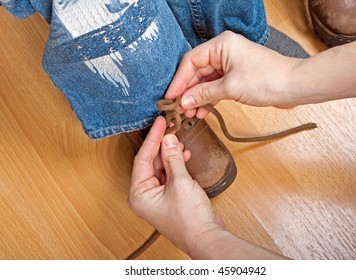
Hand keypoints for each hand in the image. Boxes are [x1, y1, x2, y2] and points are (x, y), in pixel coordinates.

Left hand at [128, 116, 224, 253]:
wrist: (206, 237)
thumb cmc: (189, 219)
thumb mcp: (180, 182)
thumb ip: (173, 158)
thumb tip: (168, 139)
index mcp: (139, 193)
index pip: (142, 158)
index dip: (152, 138)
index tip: (159, 122)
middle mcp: (144, 194)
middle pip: (150, 162)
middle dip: (162, 145)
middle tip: (170, 128)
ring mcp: (157, 196)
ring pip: (161, 167)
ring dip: (170, 154)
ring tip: (179, 141)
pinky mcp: (169, 196)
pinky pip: (169, 174)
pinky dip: (176, 164)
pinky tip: (184, 155)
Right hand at [165, 31, 300, 118]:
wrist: (293, 87)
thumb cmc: (268, 79)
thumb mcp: (231, 87)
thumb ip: (204, 93)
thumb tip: (184, 100)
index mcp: (221, 45)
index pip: (191, 61)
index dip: (179, 80)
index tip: (171, 97)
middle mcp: (223, 52)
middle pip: (196, 72)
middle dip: (188, 91)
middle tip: (179, 109)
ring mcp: (229, 65)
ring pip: (205, 81)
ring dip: (197, 97)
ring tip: (190, 113)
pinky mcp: (235, 77)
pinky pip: (215, 87)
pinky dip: (208, 99)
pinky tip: (202, 111)